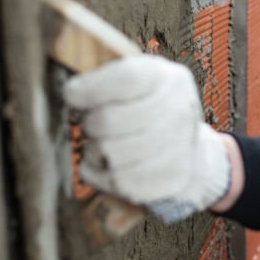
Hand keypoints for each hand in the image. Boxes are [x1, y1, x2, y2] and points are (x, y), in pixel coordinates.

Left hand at [63, 55, 231, 223]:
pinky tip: (110, 167)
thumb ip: (107, 79)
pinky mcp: (170, 180)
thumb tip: (72, 92)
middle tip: (92, 125)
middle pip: (109, 120)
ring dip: (95, 152)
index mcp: (167, 78)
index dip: (92, 87)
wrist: (187, 150)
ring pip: (109, 154)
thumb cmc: (148, 109)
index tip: (72, 93)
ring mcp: (179, 148)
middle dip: (90, 124)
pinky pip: (118, 182)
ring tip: (102, 147)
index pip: (127, 77)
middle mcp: (179, 110)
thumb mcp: (136, 82)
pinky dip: (104, 176)